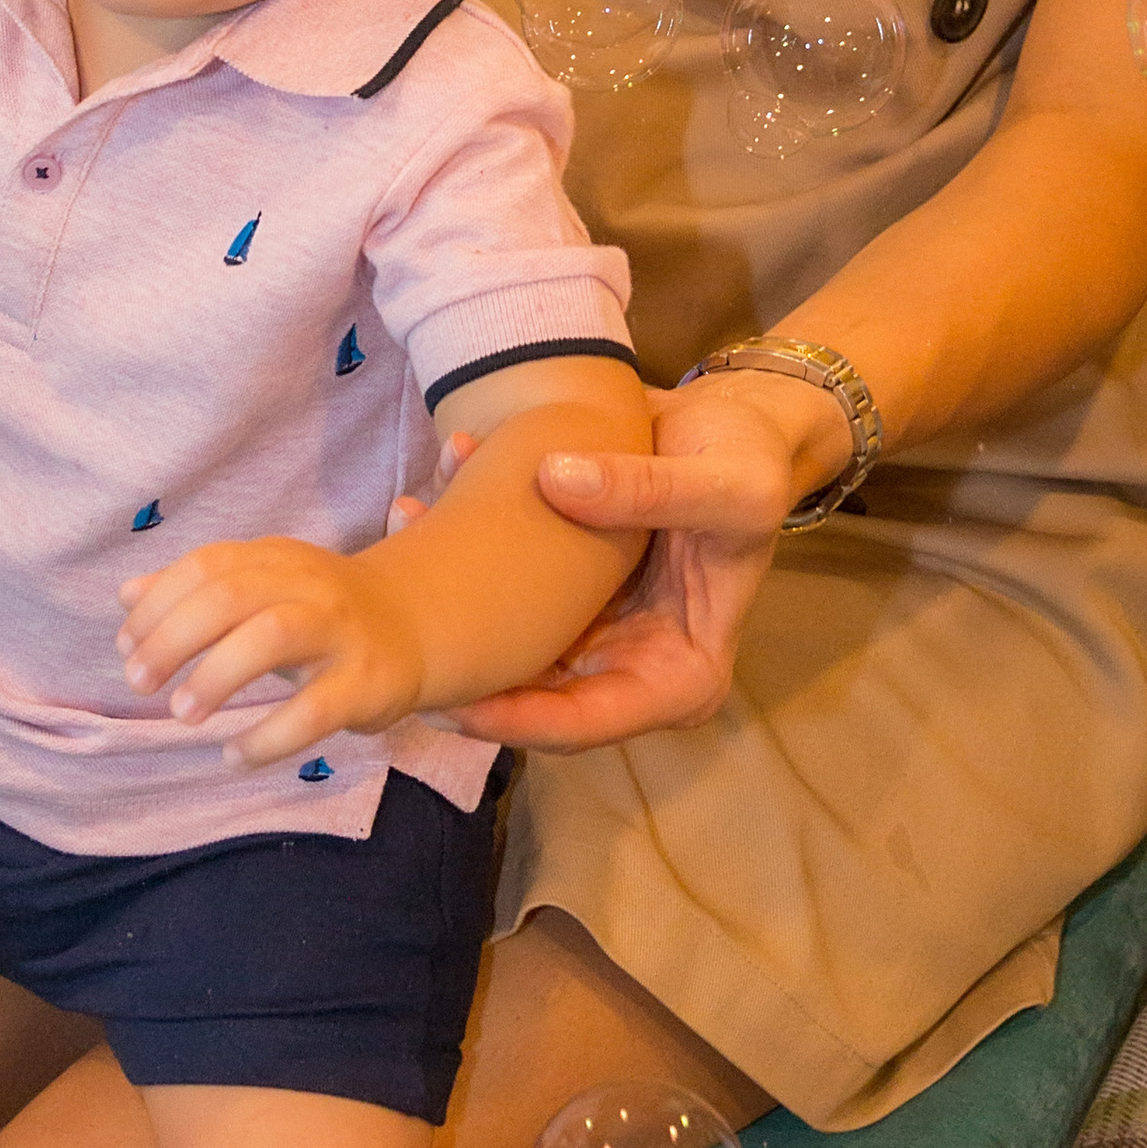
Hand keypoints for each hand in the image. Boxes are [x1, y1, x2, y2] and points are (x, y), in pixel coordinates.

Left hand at [118, 537, 425, 767]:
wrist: (412, 628)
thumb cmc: (318, 612)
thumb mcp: (261, 588)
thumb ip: (197, 590)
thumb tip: (128, 596)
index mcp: (276, 558)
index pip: (207, 565)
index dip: (159, 603)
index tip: (127, 645)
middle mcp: (307, 586)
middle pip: (231, 594)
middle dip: (174, 637)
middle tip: (138, 682)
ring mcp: (339, 633)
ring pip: (271, 636)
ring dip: (215, 674)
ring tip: (180, 713)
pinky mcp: (364, 684)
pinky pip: (313, 711)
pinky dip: (267, 737)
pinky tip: (233, 755)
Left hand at [435, 373, 822, 752]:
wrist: (738, 423)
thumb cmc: (750, 467)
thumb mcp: (725, 486)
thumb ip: (648, 490)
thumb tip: (556, 479)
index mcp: (680, 676)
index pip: (585, 724)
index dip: (516, 719)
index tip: (454, 701)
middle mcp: (629, 664)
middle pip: (535, 691)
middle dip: (466, 655)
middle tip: (395, 622)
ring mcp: (595, 626)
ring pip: (512, 635)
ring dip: (454, 589)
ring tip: (403, 530)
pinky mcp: (570, 584)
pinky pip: (511, 582)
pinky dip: (471, 541)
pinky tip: (431, 492)